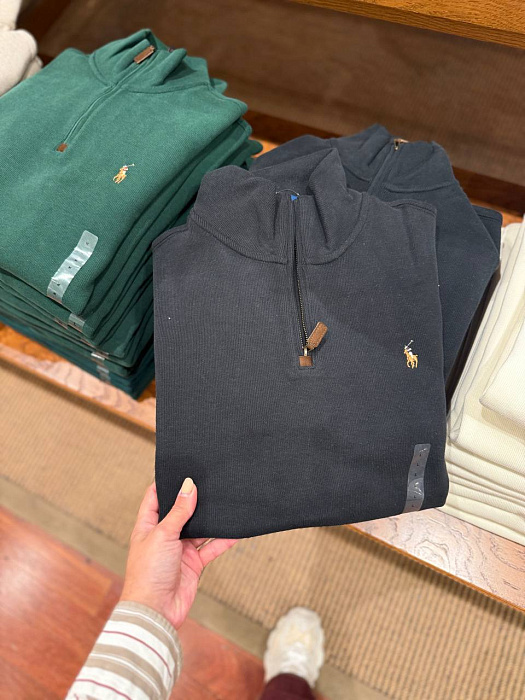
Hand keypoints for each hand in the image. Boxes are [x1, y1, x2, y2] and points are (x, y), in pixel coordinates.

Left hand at [120, 478, 236, 628]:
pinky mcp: (193, 564)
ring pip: (199, 529)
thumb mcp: (163, 534)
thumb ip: (179, 511)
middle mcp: (164, 535)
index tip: (181, 467)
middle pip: (181, 511)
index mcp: (148, 525)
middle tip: (209, 481)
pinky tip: (236, 531)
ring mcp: (179, 550)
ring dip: (211, 519)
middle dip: (194, 499)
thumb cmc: (148, 572)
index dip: (166, 482)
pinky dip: (223, 540)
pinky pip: (211, 548)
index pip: (155, 497)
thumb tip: (189, 486)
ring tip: (226, 502)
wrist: (156, 611)